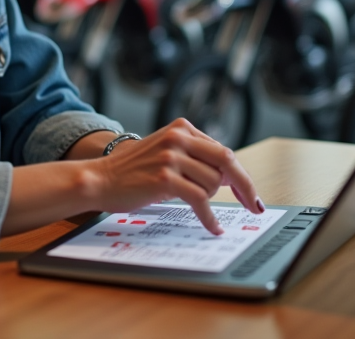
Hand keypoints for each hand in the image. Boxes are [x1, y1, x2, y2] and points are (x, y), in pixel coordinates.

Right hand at [86, 118, 263, 233]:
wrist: (100, 178)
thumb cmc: (134, 171)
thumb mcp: (166, 153)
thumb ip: (195, 157)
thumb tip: (232, 177)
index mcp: (182, 128)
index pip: (223, 151)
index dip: (241, 175)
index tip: (251, 194)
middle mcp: (178, 137)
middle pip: (227, 162)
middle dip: (245, 187)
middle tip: (254, 207)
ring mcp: (171, 156)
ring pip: (212, 183)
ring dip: (209, 200)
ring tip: (193, 203)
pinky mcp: (165, 177)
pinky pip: (200, 200)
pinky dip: (209, 217)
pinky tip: (212, 226)